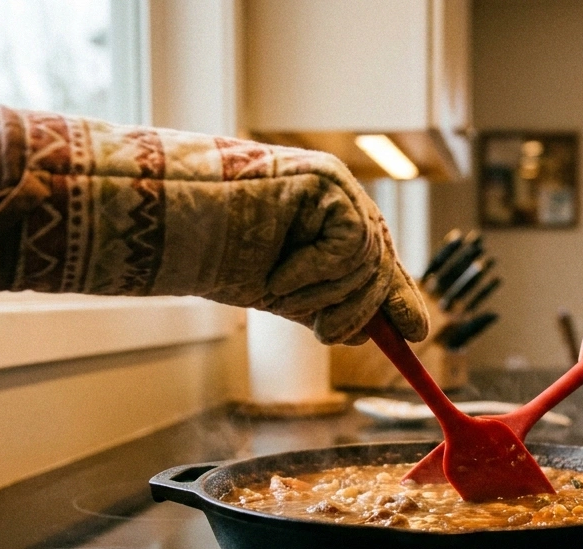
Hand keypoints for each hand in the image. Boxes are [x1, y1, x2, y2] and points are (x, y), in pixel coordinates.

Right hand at [0, 108, 426, 344]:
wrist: (164, 223)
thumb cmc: (211, 253)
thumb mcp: (287, 291)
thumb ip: (340, 302)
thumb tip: (401, 331)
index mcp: (328, 223)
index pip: (377, 262)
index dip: (398, 298)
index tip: (418, 333)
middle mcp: (338, 201)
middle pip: (379, 270)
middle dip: (352, 311)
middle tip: (315, 324)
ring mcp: (335, 187)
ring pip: (368, 264)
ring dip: (323, 296)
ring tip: (278, 289)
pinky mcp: (326, 181)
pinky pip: (350, 246)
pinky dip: (315, 272)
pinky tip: (279, 272)